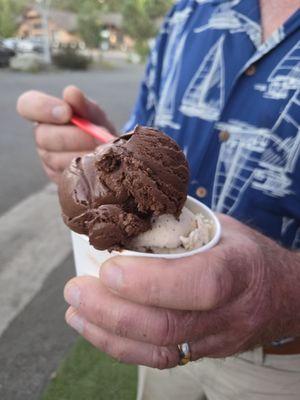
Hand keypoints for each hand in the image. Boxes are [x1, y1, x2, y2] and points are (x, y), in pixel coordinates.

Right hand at [17, 86, 116, 183]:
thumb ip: (83, 104)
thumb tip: (70, 92)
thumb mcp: (94, 114)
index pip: (27, 104)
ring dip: (82, 154)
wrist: (110, 153)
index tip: (67, 112)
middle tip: (98, 137)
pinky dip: (85, 169)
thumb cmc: (97, 127)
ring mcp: (48, 159)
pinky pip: (67, 175)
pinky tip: (99, 165)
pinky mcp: (59, 178)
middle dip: (74, 137)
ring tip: (103, 151)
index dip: (42, 108)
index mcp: (45, 112)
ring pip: (55, 159)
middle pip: (44, 136)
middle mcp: (42, 136)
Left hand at [64, 214, 299, 367]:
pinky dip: (121, 345)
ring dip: (108, 333)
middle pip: (170, 325)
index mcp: (239, 268)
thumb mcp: (220, 227)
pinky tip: (95, 328)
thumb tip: (124, 216)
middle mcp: (230, 311)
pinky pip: (159, 358)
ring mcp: (216, 338)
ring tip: (75, 312)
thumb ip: (177, 225)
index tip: (108, 269)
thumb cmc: (243, 252)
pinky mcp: (202, 353)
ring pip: (160, 350)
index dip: (151, 281)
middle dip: (113, 311)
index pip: (200, 283)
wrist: (279, 293)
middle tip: (75, 290)